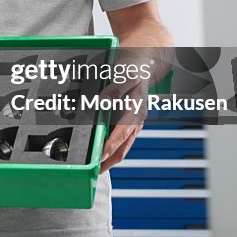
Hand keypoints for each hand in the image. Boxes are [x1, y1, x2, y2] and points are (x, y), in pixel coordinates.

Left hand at [98, 56, 152, 173]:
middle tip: (94, 172)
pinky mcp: (126, 123)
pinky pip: (118, 140)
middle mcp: (136, 122)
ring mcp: (132, 124)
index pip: (122, 134)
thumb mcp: (125, 75)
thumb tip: (101, 103)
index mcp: (137, 112)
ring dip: (109, 158)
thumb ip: (114, 90)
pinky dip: (109, 148)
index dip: (110, 147)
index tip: (99, 157)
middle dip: (109, 161)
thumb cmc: (134, 69)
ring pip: (121, 147)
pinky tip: (98, 153)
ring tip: (94, 168)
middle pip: (123, 148)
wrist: (143, 65)